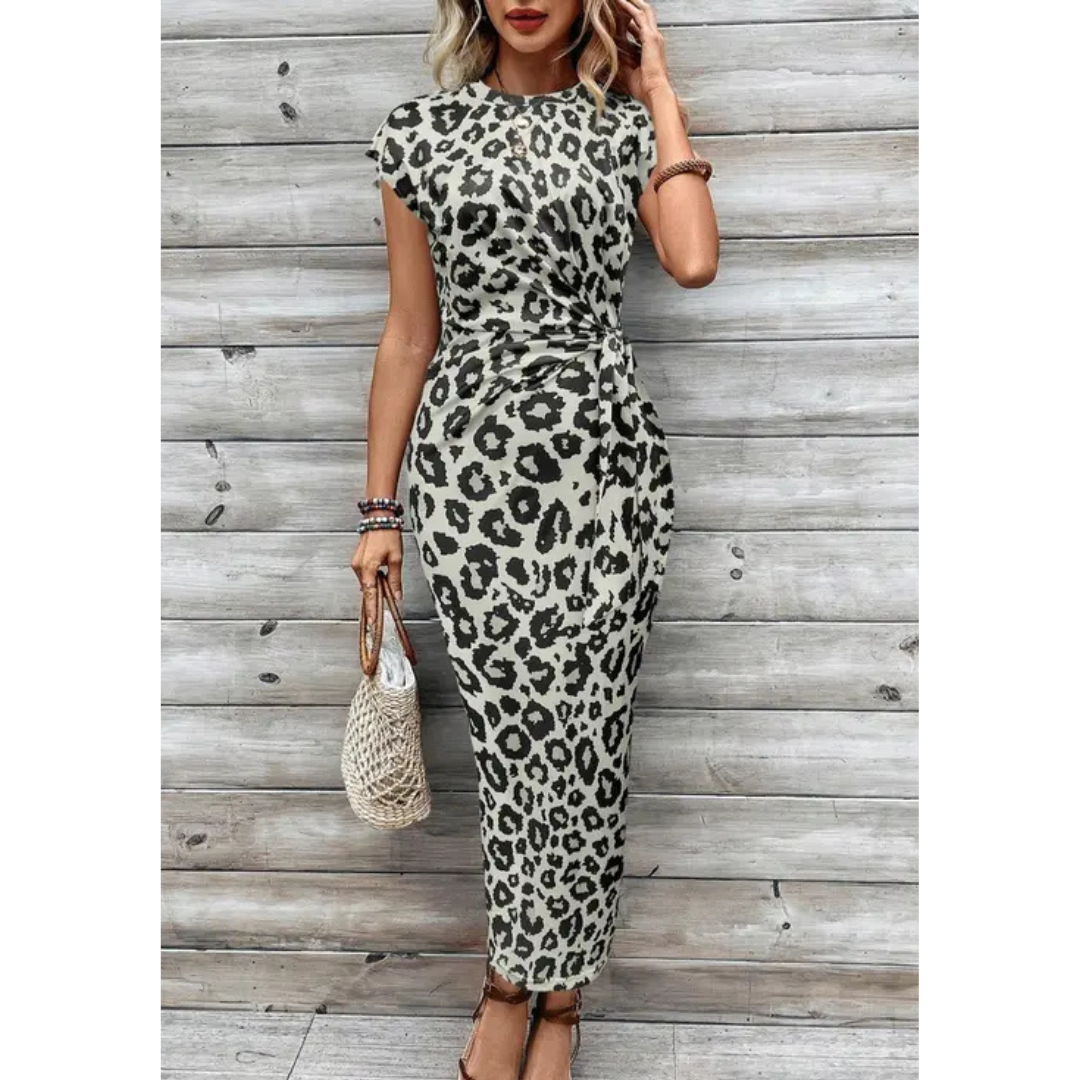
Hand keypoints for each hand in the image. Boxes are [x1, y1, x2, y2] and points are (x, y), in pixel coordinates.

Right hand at [351, 514, 403, 628]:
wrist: (378, 518)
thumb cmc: (387, 534)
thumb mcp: (396, 559)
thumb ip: (395, 580)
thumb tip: (396, 597)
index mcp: (368, 568)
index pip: (370, 595)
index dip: (372, 610)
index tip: (373, 623)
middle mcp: (358, 567)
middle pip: (368, 590)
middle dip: (377, 598)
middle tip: (386, 604)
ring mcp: (356, 564)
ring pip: (367, 583)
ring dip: (376, 586)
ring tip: (387, 581)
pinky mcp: (357, 561)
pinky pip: (365, 576)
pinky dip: (373, 579)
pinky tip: (381, 575)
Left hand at [614, 0, 671, 101]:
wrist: (654, 91)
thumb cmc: (643, 87)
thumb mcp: (627, 69)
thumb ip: (621, 58)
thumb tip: (610, 50)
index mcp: (651, 47)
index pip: (639, 27)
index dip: (628, 19)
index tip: (617, 14)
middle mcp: (654, 38)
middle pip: (643, 14)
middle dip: (632, 4)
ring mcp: (654, 36)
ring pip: (642, 11)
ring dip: (630, 2)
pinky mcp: (650, 37)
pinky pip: (638, 16)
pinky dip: (628, 7)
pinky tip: (619, 1)